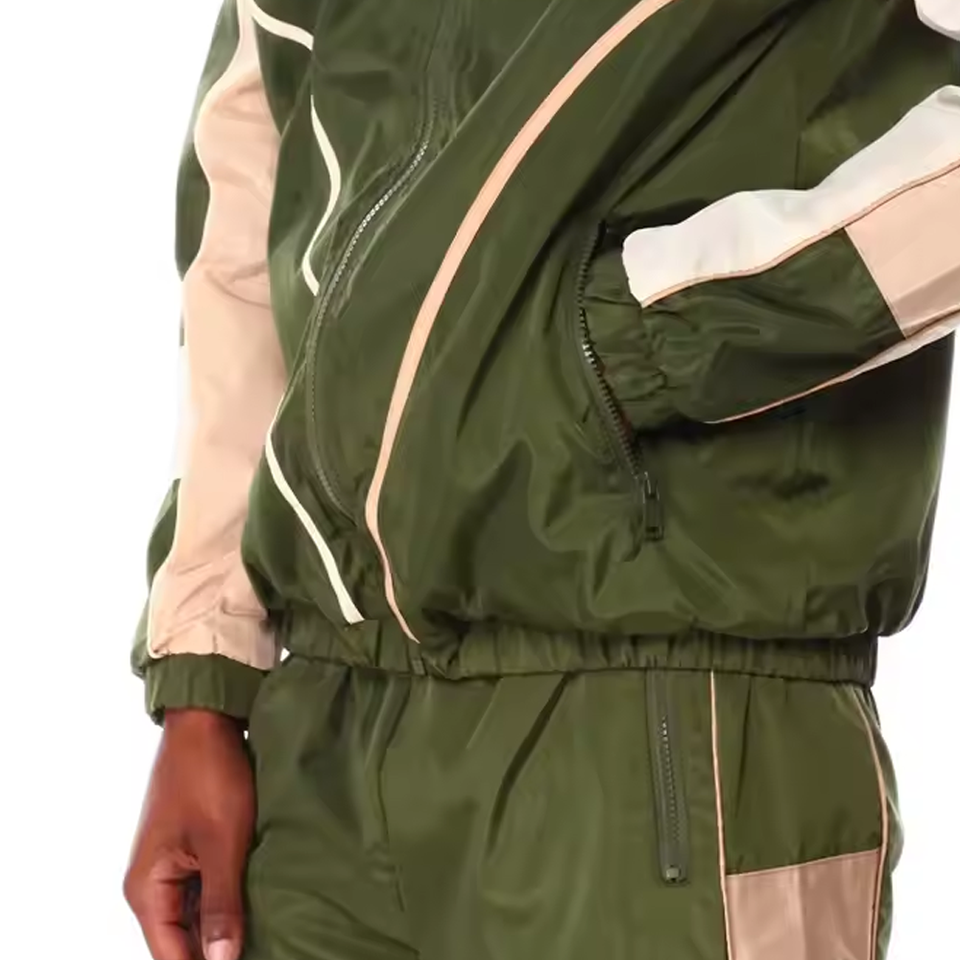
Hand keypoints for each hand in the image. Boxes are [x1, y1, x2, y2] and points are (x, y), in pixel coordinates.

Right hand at [125, 710, 254, 959]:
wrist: (206, 720)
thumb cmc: (210, 775)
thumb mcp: (222, 843)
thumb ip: (222, 905)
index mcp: (147, 889)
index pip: (171, 956)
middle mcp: (151, 883)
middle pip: (183, 938)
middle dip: (219, 948)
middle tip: (267, 946)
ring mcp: (171, 864)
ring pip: (198, 914)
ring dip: (227, 922)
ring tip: (268, 933)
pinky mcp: (190, 847)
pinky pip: (207, 887)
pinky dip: (229, 896)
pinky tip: (260, 902)